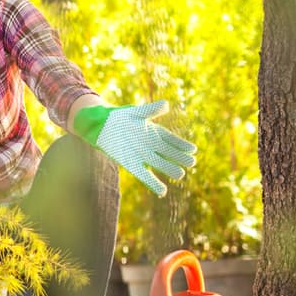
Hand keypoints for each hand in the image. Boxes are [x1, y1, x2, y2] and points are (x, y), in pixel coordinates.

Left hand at [75, 100, 196, 195]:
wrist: (102, 126)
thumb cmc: (121, 117)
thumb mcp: (136, 112)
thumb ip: (150, 110)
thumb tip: (166, 104)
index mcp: (154, 132)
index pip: (171, 139)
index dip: (181, 145)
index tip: (193, 149)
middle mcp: (150, 145)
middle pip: (167, 152)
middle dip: (179, 157)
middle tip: (192, 162)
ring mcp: (142, 156)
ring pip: (158, 163)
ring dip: (169, 169)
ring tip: (180, 174)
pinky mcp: (131, 164)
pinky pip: (143, 175)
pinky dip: (152, 183)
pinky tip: (162, 191)